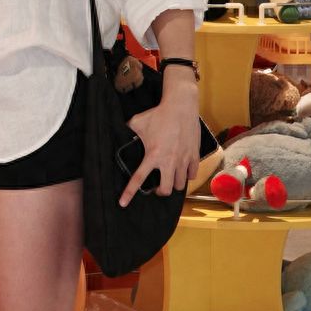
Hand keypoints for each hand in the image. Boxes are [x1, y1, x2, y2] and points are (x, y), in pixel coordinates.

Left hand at [119, 84, 200, 205]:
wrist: (180, 106)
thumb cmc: (158, 114)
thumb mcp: (137, 122)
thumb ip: (127, 130)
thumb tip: (116, 131)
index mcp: (152, 156)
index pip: (138, 179)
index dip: (129, 193)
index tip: (122, 204)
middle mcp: (168, 162)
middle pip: (166, 190)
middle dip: (160, 192)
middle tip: (158, 187)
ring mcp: (183, 160)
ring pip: (180, 185)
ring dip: (174, 184)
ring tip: (170, 178)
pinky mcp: (194, 156)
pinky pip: (192, 175)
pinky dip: (187, 175)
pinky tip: (183, 170)